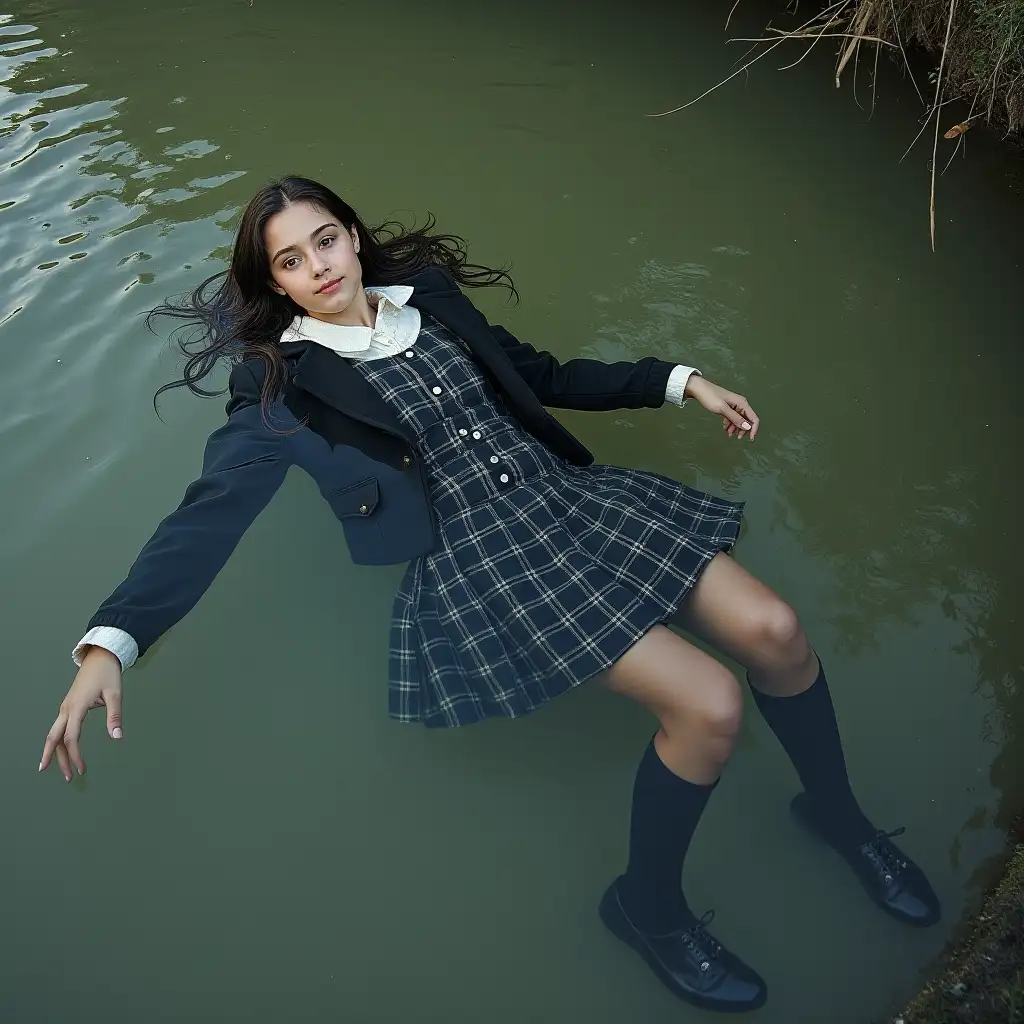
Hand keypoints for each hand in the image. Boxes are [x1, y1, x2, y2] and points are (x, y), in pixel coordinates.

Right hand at [39, 647, 122, 780]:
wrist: (99, 657)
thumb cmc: (107, 674)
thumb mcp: (115, 694)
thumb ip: (115, 717)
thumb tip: (117, 737)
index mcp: (76, 706)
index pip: (71, 737)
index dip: (75, 755)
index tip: (82, 769)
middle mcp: (66, 708)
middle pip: (55, 739)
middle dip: (58, 759)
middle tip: (67, 778)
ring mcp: (65, 707)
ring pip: (55, 734)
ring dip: (56, 752)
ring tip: (62, 770)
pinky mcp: (68, 706)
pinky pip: (59, 727)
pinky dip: (58, 742)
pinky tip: (61, 751)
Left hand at [685, 376, 759, 440]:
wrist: (698, 389)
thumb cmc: (709, 396)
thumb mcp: (723, 409)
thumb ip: (735, 418)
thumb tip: (747, 427)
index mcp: (742, 403)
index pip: (753, 418)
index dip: (753, 429)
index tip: (750, 438)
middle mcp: (740, 403)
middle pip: (747, 420)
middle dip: (743, 429)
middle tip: (737, 437)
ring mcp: (734, 405)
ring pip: (739, 420)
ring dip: (735, 428)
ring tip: (728, 433)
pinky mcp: (727, 407)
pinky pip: (732, 417)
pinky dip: (729, 424)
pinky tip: (725, 428)